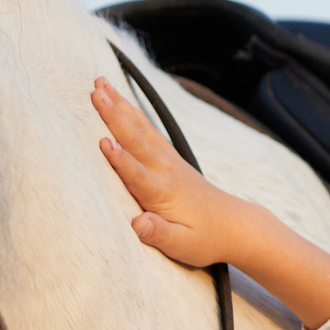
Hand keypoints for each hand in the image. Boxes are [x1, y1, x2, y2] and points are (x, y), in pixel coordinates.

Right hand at [88, 76, 329, 329]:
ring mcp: (169, 161)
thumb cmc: (206, 239)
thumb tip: (139, 225)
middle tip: (94, 91)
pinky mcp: (171, 159)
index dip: (120, 160)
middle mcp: (165, 171)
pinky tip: (122, 100)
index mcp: (163, 193)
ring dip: (120, 104)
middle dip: (114, 115)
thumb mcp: (182, 246)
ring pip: (141, 128)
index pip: (138, 174)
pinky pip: (149, 130)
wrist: (235, 226)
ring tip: (101, 83)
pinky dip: (133, 113)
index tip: (102, 141)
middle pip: (136, 139)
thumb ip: (159, 234)